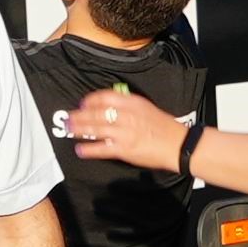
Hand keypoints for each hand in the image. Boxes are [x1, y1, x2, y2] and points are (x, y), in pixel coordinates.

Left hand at [63, 87, 191, 172]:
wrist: (179, 144)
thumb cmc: (164, 127)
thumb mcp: (147, 108)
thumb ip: (129, 105)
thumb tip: (110, 105)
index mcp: (133, 103)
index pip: (106, 97)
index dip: (91, 100)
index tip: (83, 103)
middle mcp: (127, 115)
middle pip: (97, 113)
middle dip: (80, 115)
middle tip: (68, 117)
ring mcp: (125, 133)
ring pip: (96, 129)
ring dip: (80, 130)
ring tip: (70, 130)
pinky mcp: (125, 149)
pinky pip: (102, 148)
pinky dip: (89, 149)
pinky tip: (80, 150)